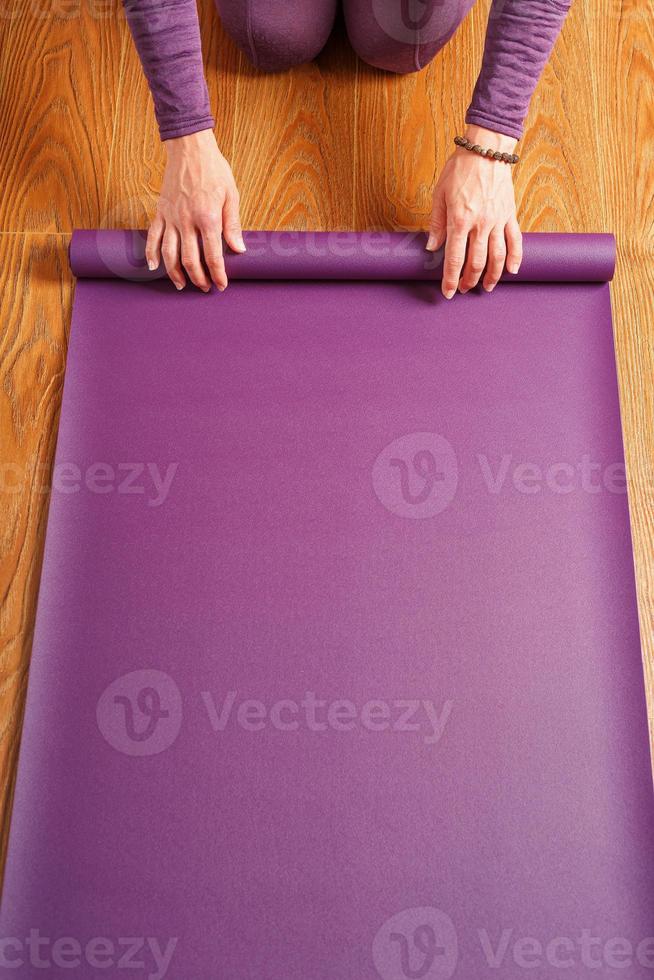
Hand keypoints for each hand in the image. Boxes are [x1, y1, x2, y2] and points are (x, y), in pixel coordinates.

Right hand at [146, 129, 244, 291]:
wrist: (189, 148)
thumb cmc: (214, 170)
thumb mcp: (231, 195)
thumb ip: (233, 225)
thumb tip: (238, 250)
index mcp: (208, 217)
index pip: (213, 255)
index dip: (217, 274)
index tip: (221, 285)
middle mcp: (187, 220)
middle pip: (190, 260)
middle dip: (198, 278)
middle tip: (205, 288)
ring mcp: (171, 217)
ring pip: (169, 253)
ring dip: (175, 273)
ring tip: (182, 286)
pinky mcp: (160, 212)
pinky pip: (152, 236)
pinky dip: (151, 254)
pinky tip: (154, 267)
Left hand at [427, 125, 521, 298]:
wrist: (485, 150)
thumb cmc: (460, 170)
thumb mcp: (439, 194)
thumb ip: (436, 223)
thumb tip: (431, 247)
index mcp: (460, 220)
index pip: (454, 259)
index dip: (450, 279)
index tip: (448, 292)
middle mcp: (480, 224)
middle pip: (477, 262)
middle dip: (469, 280)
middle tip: (464, 289)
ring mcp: (497, 220)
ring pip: (497, 257)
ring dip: (492, 276)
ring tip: (486, 287)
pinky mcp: (510, 215)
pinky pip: (515, 240)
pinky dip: (515, 258)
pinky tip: (512, 270)